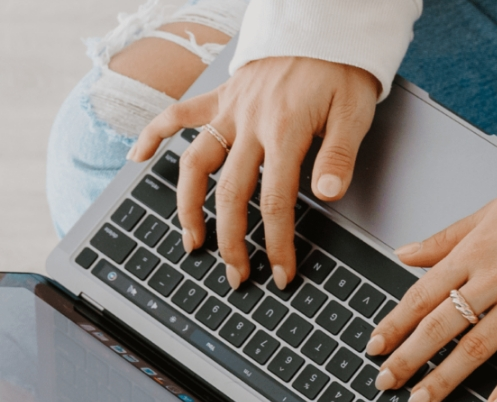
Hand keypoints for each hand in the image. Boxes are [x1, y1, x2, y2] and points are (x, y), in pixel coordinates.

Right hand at [130, 56, 378, 289]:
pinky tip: (137, 159)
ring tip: (191, 241)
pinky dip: (155, 134)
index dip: (276, 243)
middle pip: (230, 194)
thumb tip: (327, 195)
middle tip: (235, 275)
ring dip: (188, 206)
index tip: (279, 274)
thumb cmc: (342, 72)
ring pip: (195, 163)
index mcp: (285, 132)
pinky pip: (179, 114)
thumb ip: (339, 156)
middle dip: (231, 241)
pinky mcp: (221, 97)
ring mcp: (230, 110)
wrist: (324, 27)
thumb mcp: (354, 113)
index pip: (275, 201)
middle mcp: (250, 123)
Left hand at [367, 171, 496, 401]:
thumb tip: (404, 253)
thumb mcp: (489, 212)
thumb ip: (444, 240)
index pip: (422, 295)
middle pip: (441, 326)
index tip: (374, 346)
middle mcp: (495, 279)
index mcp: (474, 253)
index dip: (394, 324)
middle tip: (384, 382)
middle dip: (408, 358)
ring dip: (445, 377)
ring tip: (420, 400)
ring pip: (477, 346)